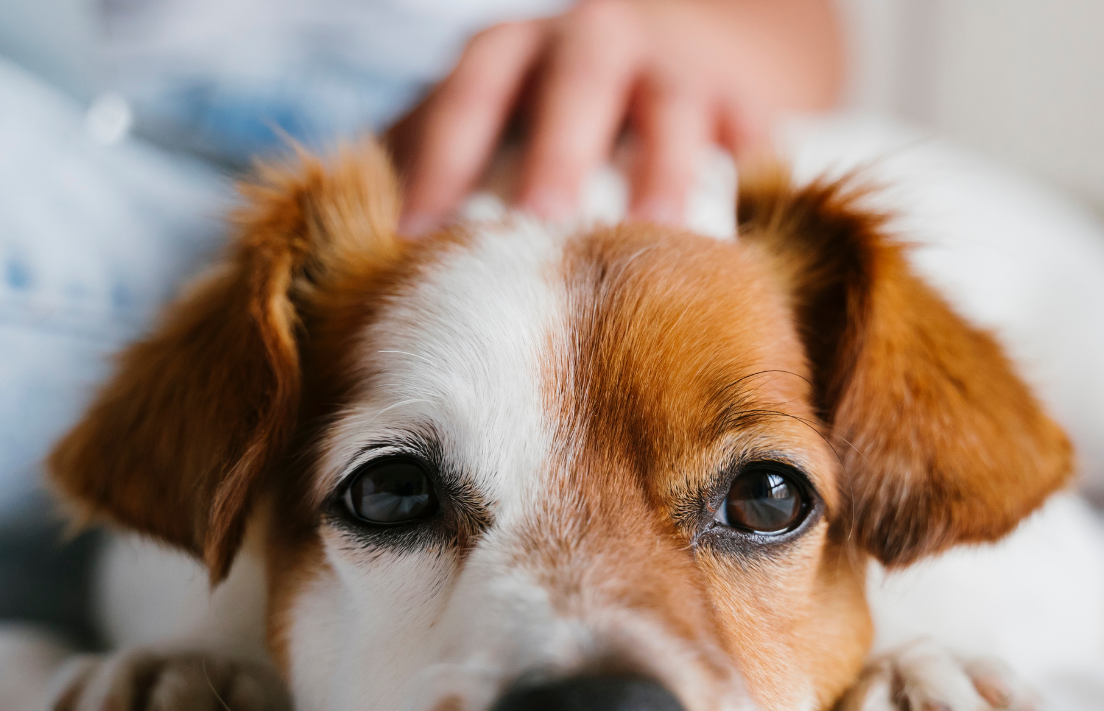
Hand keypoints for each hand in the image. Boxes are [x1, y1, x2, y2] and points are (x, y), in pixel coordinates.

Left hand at [388, 0, 844, 234]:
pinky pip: (754, 136)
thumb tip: (348, 275)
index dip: (441, 164)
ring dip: (666, 171)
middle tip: (545, 228)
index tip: (418, 243)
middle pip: (575, 86)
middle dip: (558, 155)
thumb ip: (425, 179)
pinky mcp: (744, 101)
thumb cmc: (538, 125)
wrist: (662, 64)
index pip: (467, 97)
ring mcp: (674, 67)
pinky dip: (753, 176)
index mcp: (510, 53)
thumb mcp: (477, 132)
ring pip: (673, 108)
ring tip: (662, 241)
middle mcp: (592, 42)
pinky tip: (746, 238)